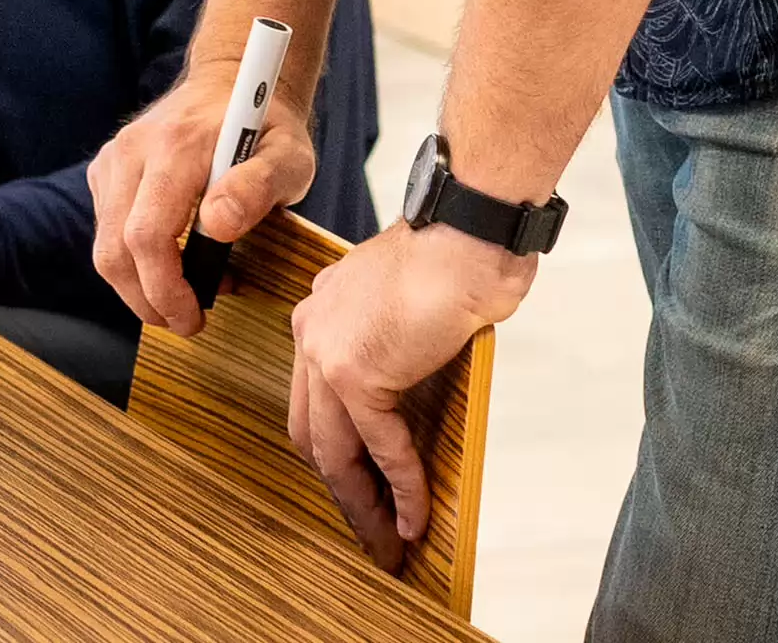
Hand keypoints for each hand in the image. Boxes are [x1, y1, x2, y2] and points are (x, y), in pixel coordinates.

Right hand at [89, 56, 316, 335]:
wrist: (235, 83)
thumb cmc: (267, 128)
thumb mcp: (288, 157)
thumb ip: (258, 188)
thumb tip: (217, 226)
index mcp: (177, 145)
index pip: (147, 234)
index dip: (165, 290)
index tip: (194, 318)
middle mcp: (133, 148)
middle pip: (114, 250)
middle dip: (148, 301)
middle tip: (189, 321)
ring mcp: (114, 158)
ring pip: (105, 248)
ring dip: (141, 287)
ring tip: (189, 290)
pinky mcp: (106, 169)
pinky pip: (106, 232)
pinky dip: (133, 262)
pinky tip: (175, 261)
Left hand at [288, 221, 534, 570]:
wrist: (465, 234)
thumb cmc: (449, 257)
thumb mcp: (398, 302)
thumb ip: (386, 345)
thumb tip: (402, 401)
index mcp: (319, 313)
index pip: (312, 402)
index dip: (336, 456)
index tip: (360, 494)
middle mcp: (311, 331)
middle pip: (313, 434)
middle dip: (344, 492)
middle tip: (372, 534)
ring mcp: (328, 352)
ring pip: (335, 452)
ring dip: (365, 506)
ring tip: (391, 544)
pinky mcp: (358, 373)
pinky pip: (380, 447)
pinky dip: (401, 487)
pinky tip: (415, 517)